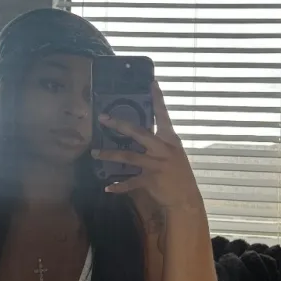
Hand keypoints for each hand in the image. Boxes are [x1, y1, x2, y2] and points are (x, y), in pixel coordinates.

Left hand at [91, 81, 202, 210]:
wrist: (186, 198)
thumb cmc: (180, 174)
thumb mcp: (175, 154)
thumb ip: (161, 143)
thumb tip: (144, 135)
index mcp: (170, 140)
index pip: (164, 116)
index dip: (158, 99)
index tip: (151, 83)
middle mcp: (162, 149)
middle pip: (138, 132)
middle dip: (119, 125)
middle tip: (103, 118)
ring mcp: (156, 164)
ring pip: (128, 156)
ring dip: (109, 155)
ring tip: (95, 153)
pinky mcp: (150, 180)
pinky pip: (130, 182)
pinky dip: (118, 186)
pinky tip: (108, 187)